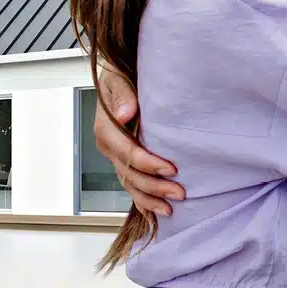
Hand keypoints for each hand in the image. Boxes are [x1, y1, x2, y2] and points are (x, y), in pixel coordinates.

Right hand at [94, 67, 185, 215]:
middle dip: (154, 187)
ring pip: (130, 184)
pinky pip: (131, 185)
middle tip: (179, 192)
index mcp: (106, 128)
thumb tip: (126, 113)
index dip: (147, 163)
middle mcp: (109, 146)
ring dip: (150, 199)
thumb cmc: (120, 74)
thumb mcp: (118, 76)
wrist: (120, 76)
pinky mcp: (125, 160)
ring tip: (171, 208)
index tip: (170, 168)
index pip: (126, 152)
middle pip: (129, 174)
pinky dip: (142, 201)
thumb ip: (122, 94)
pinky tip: (155, 213)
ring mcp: (116, 156)